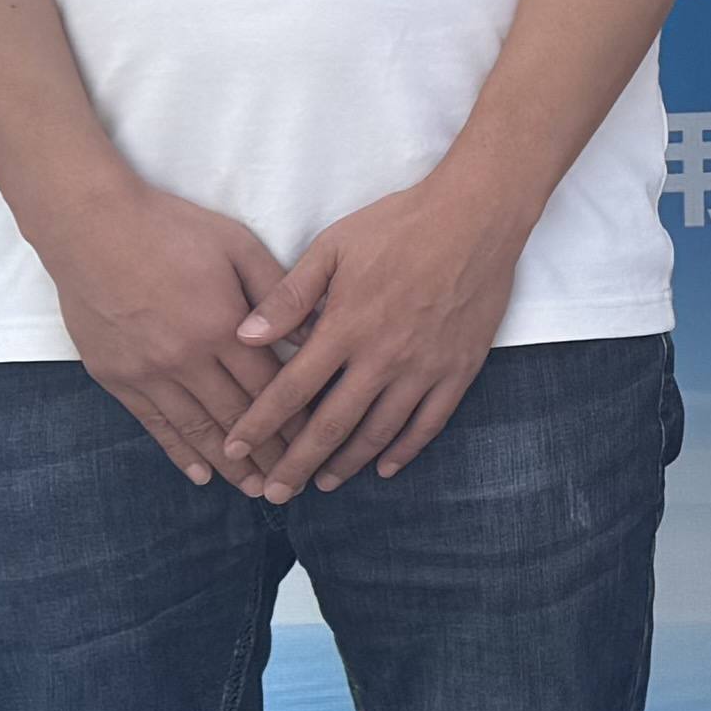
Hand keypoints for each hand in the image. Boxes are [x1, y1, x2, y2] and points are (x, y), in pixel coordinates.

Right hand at [30, 176, 292, 483]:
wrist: (89, 226)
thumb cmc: (168, 227)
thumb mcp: (236, 245)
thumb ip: (275, 291)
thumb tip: (307, 332)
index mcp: (222, 327)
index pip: (270, 386)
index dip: (295, 418)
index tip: (316, 441)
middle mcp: (187, 358)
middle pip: (239, 417)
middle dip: (270, 453)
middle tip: (294, 482)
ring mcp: (149, 372)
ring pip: (199, 430)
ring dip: (230, 465)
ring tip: (255, 490)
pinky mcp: (117, 378)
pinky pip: (155, 425)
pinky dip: (180, 452)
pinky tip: (202, 473)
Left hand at [219, 166, 529, 498]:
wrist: (476, 217)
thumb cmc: (400, 225)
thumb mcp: (333, 247)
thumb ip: (289, 296)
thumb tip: (244, 335)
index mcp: (345, 327)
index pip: (291, 390)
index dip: (259, 424)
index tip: (234, 449)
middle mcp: (382, 358)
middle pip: (330, 425)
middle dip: (296, 463)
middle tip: (273, 493)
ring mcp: (423, 369)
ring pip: (378, 433)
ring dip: (346, 463)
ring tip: (323, 483)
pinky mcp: (458, 370)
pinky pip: (429, 424)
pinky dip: (405, 451)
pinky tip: (386, 467)